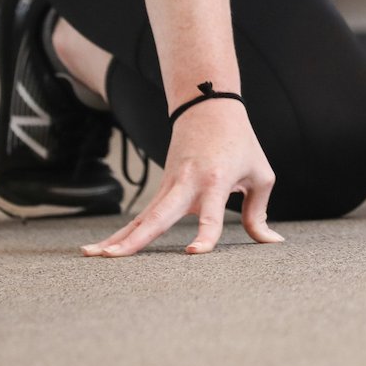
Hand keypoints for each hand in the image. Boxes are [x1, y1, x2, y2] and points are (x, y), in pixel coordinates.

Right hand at [81, 99, 280, 256]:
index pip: (211, 215)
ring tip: (93, 255)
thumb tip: (272, 241)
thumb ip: (260, 213)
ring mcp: (169, 188)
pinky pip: (141, 217)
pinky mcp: (161, 191)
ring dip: (118, 237)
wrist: (208, 109)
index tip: (193, 252)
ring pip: (142, 217)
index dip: (204, 235)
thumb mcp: (260, 175)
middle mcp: (187, 185)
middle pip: (159, 215)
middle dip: (138, 238)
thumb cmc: (240, 143)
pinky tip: (99, 249)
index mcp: (216, 181)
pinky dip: (121, 233)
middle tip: (115, 256)